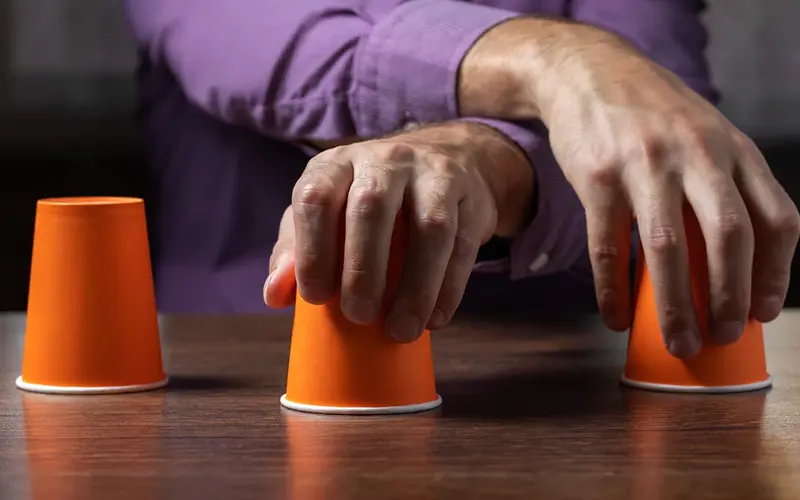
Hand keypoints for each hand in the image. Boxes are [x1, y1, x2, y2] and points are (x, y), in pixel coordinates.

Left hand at [264, 121, 532, 340]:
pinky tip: (434, 319)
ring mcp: (434, 174)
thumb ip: (295, 248)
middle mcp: (386, 160)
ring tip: (402, 330)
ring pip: (430, 227)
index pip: (317, 197)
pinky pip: (464, 245)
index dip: (312, 250)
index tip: (315, 299)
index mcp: (339, 164)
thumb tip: (275, 295)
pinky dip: (449, 288)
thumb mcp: (328, 209)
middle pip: (372, 207)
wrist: (449, 158)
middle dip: (364, 268)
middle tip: (359, 317)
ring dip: (416, 286)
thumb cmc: (371, 196)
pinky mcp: (471, 198)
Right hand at [464, 19, 799, 356]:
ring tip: (677, 342)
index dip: (775, 273)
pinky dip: (613, 290)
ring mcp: (644, 165)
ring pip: (668, 249)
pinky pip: (608, 246)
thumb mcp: (703, 133)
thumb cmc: (650, 112)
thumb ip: (721, 183)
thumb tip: (725, 262)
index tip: (763, 311)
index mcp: (731, 148)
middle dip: (729, 297)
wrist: (587, 71)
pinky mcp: (597, 178)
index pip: (776, 217)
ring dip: (675, 306)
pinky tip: (615, 316)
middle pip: (728, 236)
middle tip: (722, 335)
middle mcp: (695, 153)